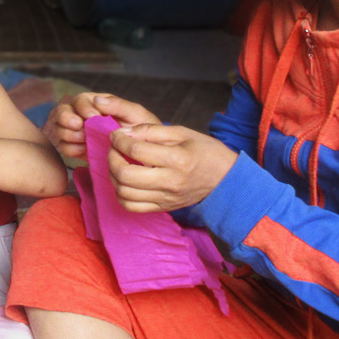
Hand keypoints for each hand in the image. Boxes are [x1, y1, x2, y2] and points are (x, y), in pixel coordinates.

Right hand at [43, 93, 160, 158]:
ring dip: (70, 135)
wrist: (143, 154)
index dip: (83, 108)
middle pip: (61, 112)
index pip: (80, 100)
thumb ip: (118, 105)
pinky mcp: (74, 147)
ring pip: (59, 129)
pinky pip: (63, 147)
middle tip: (80, 128)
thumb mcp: (135, 114)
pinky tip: (85, 151)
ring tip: (86, 141)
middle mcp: (81, 114)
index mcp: (95, 103)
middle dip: (67, 119)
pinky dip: (71, 149)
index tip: (93, 117)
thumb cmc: (141, 129)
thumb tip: (97, 99)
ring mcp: (75, 131)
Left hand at [107, 123, 237, 211]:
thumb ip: (151, 130)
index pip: (136, 150)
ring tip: (117, 163)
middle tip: (113, 149)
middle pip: (125, 175)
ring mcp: (165, 198)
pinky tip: (123, 181)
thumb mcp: (183, 132)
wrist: (226, 179)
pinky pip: (132, 207)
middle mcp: (170, 182)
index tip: (116, 135)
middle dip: (112, 158)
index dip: (119, 140)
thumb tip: (125, 132)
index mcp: (177, 159)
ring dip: (113, 176)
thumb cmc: (205, 151)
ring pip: (124, 193)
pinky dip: (120, 194)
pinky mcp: (163, 208)